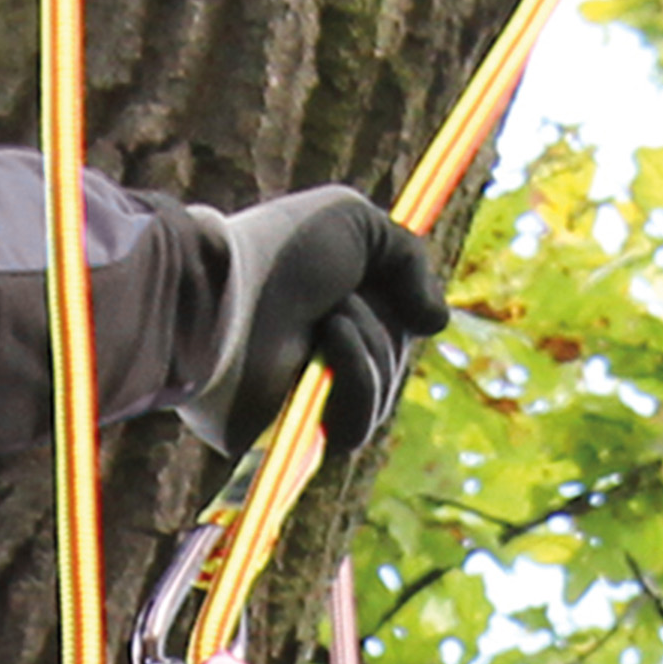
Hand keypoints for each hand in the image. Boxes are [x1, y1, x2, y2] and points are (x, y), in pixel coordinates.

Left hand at [182, 187, 448, 457]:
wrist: (227, 292)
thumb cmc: (282, 252)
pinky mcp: (290, 439)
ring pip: (381, 394)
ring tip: (326, 320)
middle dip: (381, 325)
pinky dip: (356, 380)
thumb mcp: (358, 224)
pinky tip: (326, 346)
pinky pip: (355, 428)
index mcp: (327, 312)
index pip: (395, 329)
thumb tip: (435, 324)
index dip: (400, 308)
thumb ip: (409, 260)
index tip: (381, 283)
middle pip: (394, 362)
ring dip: (368, 347)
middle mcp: (315, 357)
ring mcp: (303, 401)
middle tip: (339, 299)